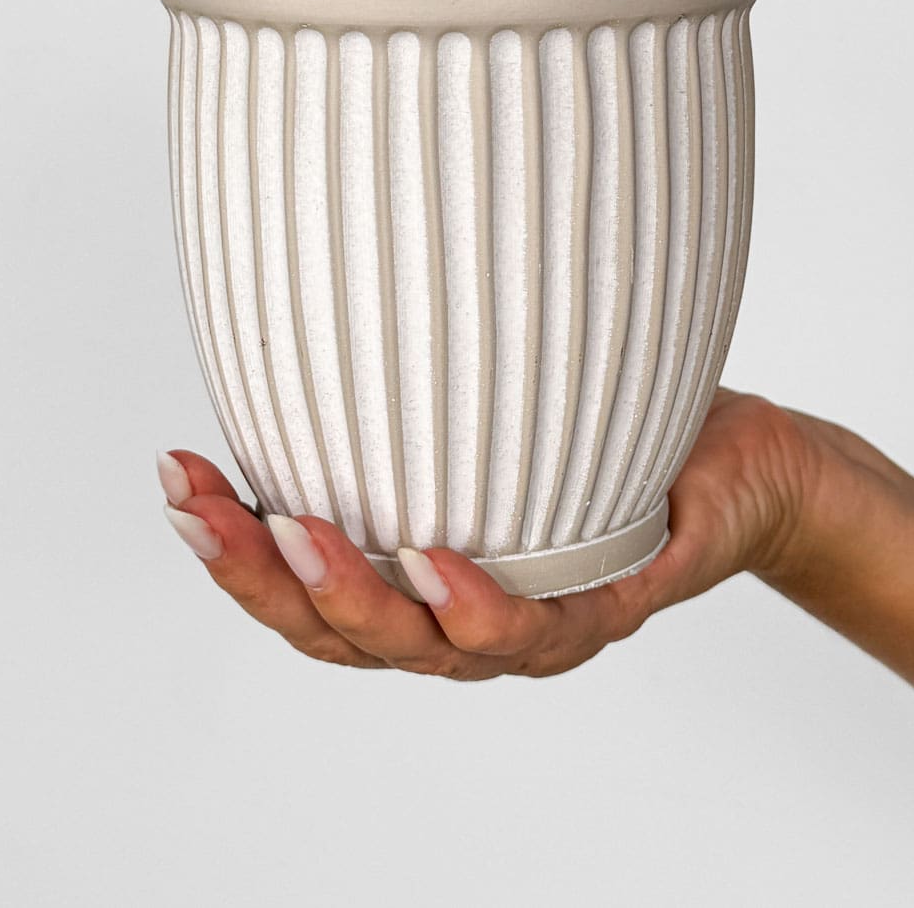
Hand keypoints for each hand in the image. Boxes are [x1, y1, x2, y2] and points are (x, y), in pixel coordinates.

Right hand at [157, 385, 820, 680]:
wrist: (738, 458)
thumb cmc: (603, 422)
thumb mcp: (492, 380)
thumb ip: (416, 367)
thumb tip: (321, 263)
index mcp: (418, 576)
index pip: (303, 581)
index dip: (229, 544)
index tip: (176, 475)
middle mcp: (463, 616)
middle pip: (339, 633)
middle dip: (257, 575)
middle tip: (202, 509)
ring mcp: (536, 624)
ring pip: (423, 650)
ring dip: (349, 595)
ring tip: (296, 531)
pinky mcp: (611, 608)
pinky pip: (545, 630)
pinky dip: (481, 606)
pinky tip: (433, 564)